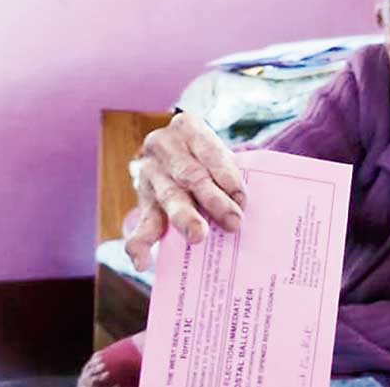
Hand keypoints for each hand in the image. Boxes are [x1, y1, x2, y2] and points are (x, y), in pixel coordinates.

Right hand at [124, 112, 245, 270]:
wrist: (174, 152)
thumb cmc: (207, 157)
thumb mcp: (218, 152)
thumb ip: (230, 173)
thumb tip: (250, 205)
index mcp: (188, 128)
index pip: (210, 152)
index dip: (226, 175)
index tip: (242, 198)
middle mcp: (163, 146)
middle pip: (190, 175)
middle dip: (213, 200)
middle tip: (233, 222)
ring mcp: (149, 172)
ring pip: (168, 197)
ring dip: (184, 219)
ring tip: (198, 237)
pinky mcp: (142, 198)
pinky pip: (140, 221)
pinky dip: (139, 243)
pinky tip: (142, 261)